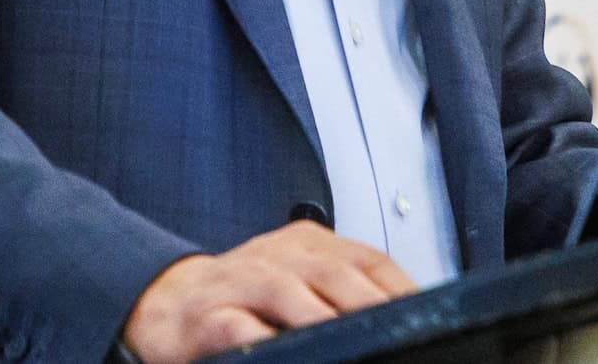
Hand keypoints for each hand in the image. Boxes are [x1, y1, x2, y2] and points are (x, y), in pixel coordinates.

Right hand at [119, 221, 415, 362]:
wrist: (167, 303)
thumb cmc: (246, 298)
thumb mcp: (300, 280)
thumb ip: (345, 292)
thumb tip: (406, 319)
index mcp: (307, 245)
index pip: (367, 259)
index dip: (400, 289)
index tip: (430, 318)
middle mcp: (275, 256)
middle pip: (334, 275)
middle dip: (370, 306)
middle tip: (398, 335)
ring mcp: (239, 283)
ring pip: (286, 294)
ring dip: (320, 319)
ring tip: (352, 343)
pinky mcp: (207, 317)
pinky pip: (237, 327)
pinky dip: (261, 338)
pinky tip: (285, 353)